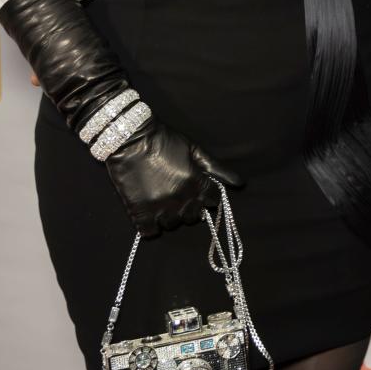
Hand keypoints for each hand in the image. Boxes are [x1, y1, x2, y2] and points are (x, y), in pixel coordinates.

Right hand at [105, 116, 243, 236]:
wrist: (131, 137)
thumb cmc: (165, 140)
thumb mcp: (195, 149)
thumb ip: (218, 169)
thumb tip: (240, 183)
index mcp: (196, 182)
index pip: (212, 201)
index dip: (208, 197)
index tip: (200, 192)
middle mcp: (180, 198)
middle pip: (193, 216)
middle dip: (191, 208)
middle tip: (181, 197)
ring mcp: (159, 207)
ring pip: (173, 224)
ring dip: (172, 217)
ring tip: (165, 204)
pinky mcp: (139, 212)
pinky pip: (150, 232)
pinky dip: (152, 228)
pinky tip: (151, 217)